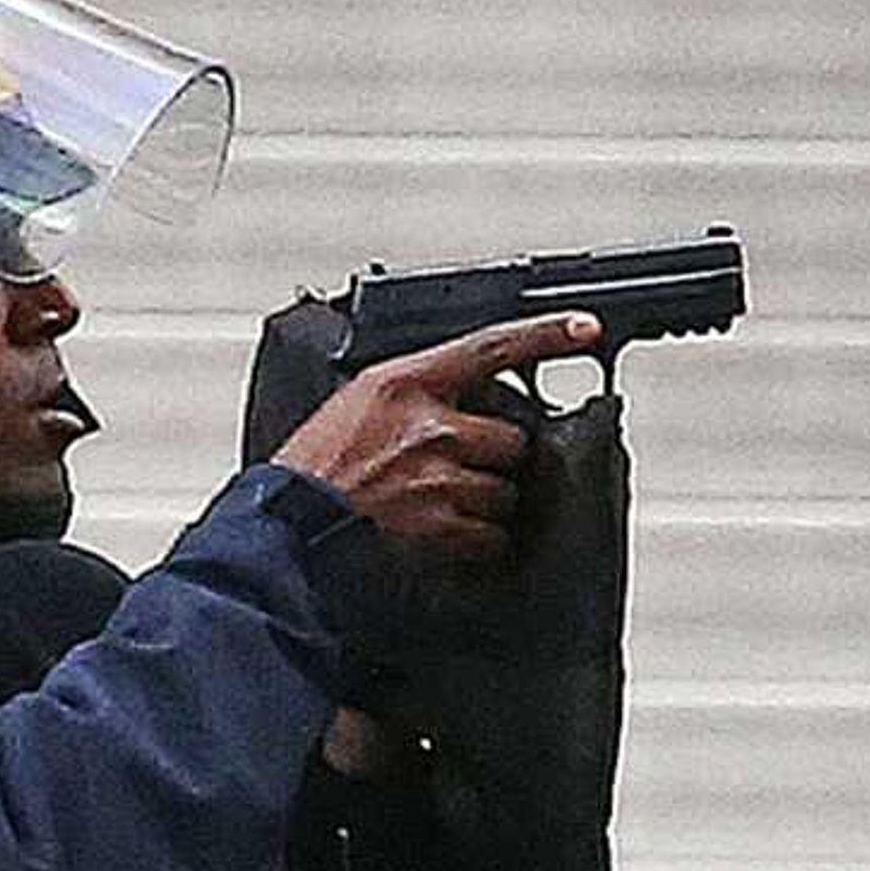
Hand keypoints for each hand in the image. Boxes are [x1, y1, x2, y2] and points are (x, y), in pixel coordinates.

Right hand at [271, 312, 603, 569]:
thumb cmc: (307, 473)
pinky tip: (444, 538)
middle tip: (456, 470)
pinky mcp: (442, 527)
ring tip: (440, 509)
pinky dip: (476, 541)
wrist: (284, 531)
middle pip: (512, 437)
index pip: (491, 347)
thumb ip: (407, 398)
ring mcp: (439, 478)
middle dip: (493, 458)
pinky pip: (490, 535)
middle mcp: (429, 426)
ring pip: (505, 490)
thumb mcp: (352, 407)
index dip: (545, 335)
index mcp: (404, 384)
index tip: (586, 329)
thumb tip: (455, 400)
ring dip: (484, 502)